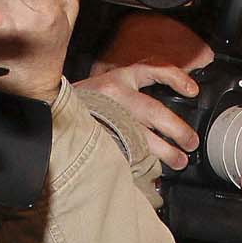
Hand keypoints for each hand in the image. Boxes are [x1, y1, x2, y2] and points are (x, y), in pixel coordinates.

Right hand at [80, 61, 201, 170]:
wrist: (48, 109)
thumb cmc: (85, 102)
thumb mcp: (108, 86)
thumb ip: (133, 92)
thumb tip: (168, 113)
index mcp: (118, 80)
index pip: (151, 70)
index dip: (175, 78)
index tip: (193, 90)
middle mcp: (113, 96)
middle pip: (153, 111)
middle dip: (177, 129)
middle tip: (191, 142)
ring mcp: (105, 118)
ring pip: (141, 136)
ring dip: (164, 151)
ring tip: (178, 161)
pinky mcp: (97, 138)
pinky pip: (124, 152)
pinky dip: (141, 162)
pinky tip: (152, 171)